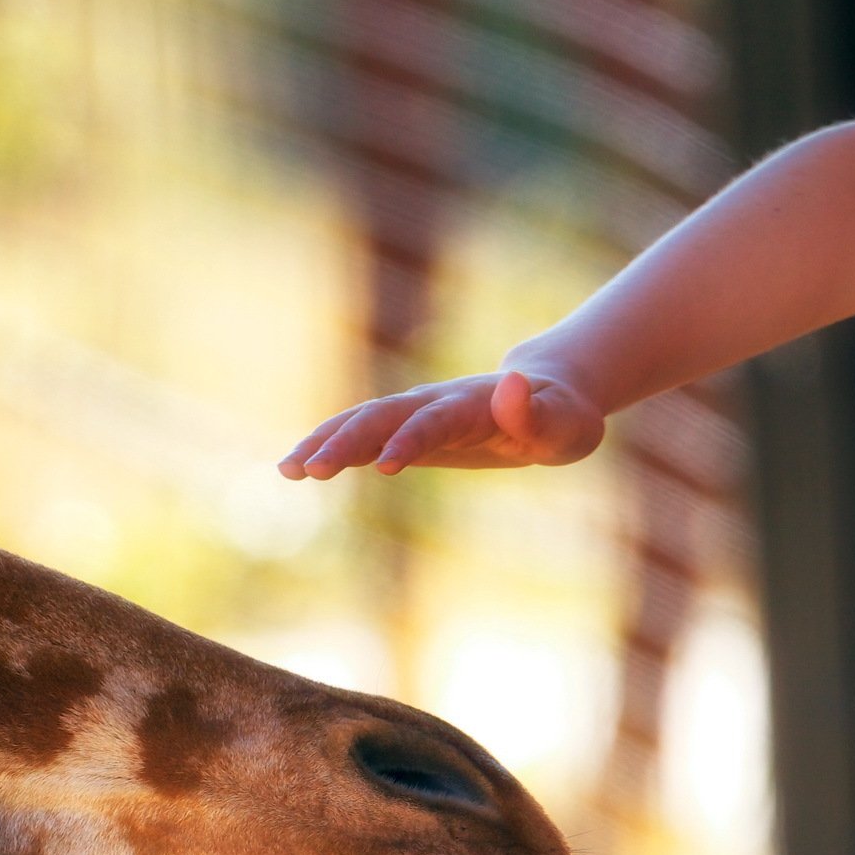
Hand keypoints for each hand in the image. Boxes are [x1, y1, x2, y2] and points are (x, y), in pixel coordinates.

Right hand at [278, 370, 605, 478]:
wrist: (548, 397)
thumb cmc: (563, 418)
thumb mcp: (566, 424)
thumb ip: (536, 413)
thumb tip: (510, 384)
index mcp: (471, 404)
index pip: (433, 421)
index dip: (409, 440)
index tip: (384, 467)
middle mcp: (434, 403)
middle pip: (381, 416)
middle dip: (345, 442)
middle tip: (310, 471)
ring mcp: (415, 414)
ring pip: (360, 422)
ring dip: (324, 443)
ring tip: (288, 470)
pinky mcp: (406, 432)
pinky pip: (360, 437)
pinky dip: (327, 448)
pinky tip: (294, 469)